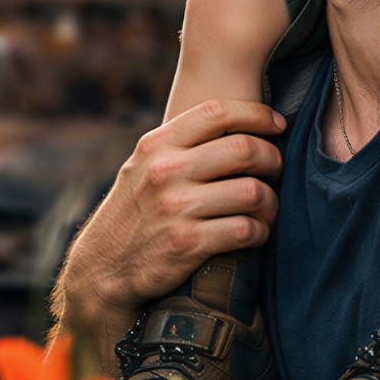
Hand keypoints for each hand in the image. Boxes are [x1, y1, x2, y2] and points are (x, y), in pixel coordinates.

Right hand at [58, 99, 284, 329]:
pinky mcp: (188, 243)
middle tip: (276, 169)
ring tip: (267, 207)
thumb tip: (235, 125)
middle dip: (272, 158)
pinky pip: (246, 230)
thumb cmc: (133, 213)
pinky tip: (256, 233)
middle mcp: (166, 171)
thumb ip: (179, 145)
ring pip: (252, 191)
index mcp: (157, 145)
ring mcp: (176, 207)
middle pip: (244, 150)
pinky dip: (261, 232)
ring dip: (270, 201)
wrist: (102, 268)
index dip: (257, 114)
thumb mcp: (143, 166)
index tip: (277, 124)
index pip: (217, 112)